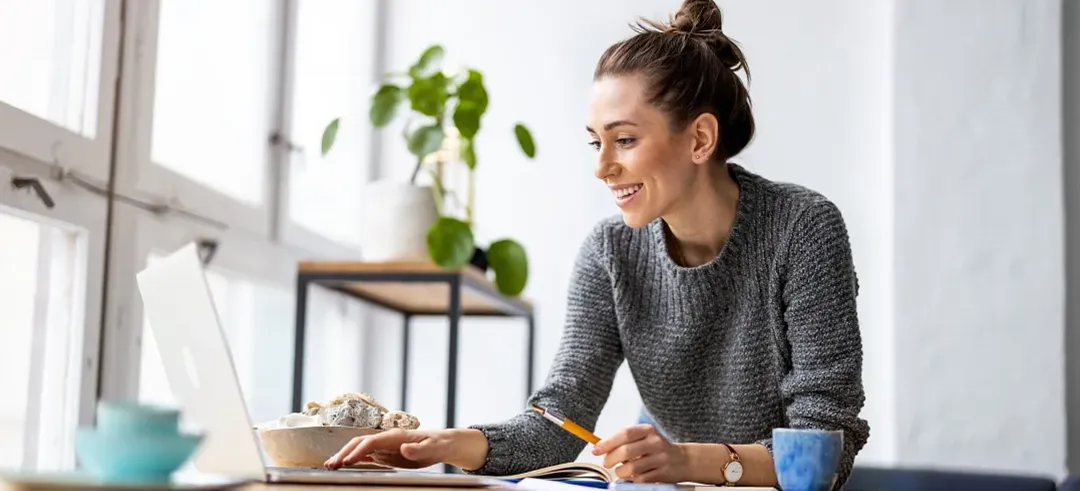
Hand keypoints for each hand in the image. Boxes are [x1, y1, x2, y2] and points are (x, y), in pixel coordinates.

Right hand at [324, 428, 487, 470]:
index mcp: (395, 436)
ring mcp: (384, 445)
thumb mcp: (432, 449)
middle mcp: (386, 439)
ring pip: (359, 448)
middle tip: (330, 465)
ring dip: (344, 456)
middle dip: (344, 453)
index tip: (347, 462)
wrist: (442, 443)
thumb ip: (417, 450)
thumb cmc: (437, 444)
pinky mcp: (385, 452)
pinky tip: (343, 466)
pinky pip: (365, 455)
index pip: (371, 442)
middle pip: (360, 443)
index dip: (358, 451)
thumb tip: (404, 448)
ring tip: (330, 466)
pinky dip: (352, 459)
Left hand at [591, 424, 688, 482]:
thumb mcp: (643, 438)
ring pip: (631, 468)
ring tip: (621, 471)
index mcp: (648, 430)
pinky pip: (640, 479)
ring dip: (620, 472)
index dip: (607, 442)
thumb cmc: (656, 449)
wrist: (683, 460)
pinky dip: (632, 480)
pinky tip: (633, 477)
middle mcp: (655, 442)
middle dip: (610, 459)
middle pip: (626, 451)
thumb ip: (624, 441)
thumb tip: (599, 447)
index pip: (624, 433)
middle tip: (606, 463)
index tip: (595, 450)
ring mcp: (660, 458)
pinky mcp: (662, 473)